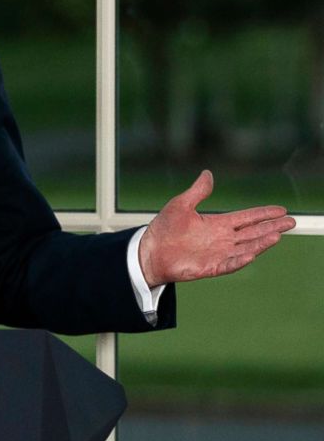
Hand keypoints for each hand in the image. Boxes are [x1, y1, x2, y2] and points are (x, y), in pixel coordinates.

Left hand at [138, 170, 295, 288]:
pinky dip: (240, 260)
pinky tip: (252, 254)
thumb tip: (208, 173)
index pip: (246, 218)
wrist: (149, 251)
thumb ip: (198, 191)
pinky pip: (229, 264)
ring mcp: (217, 254)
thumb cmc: (164, 228)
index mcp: (217, 224)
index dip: (263, 214)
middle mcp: (222, 239)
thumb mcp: (181, 204)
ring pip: (245, 248)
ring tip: (277, 236)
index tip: (281, 210)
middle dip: (271, 227)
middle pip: (252, 232)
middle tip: (291, 222)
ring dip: (261, 243)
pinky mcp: (210, 267)